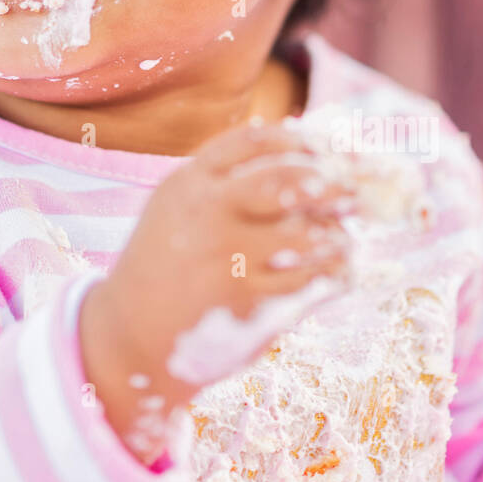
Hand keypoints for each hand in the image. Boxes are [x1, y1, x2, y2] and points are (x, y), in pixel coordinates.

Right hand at [79, 123, 355, 460]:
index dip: (302, 142)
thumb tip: (302, 153)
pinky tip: (338, 275)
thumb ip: (224, 179)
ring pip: (308, 233)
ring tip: (342, 242)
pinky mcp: (245, 304)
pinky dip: (334, 275)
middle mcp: (207, 213)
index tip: (329, 152)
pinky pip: (309, 282)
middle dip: (332, 184)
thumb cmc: (166, 266)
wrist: (127, 339)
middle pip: (289, 179)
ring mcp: (225, 259)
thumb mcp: (178, 208)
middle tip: (355, 193)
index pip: (256, 141)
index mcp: (190, 182)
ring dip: (337, 236)